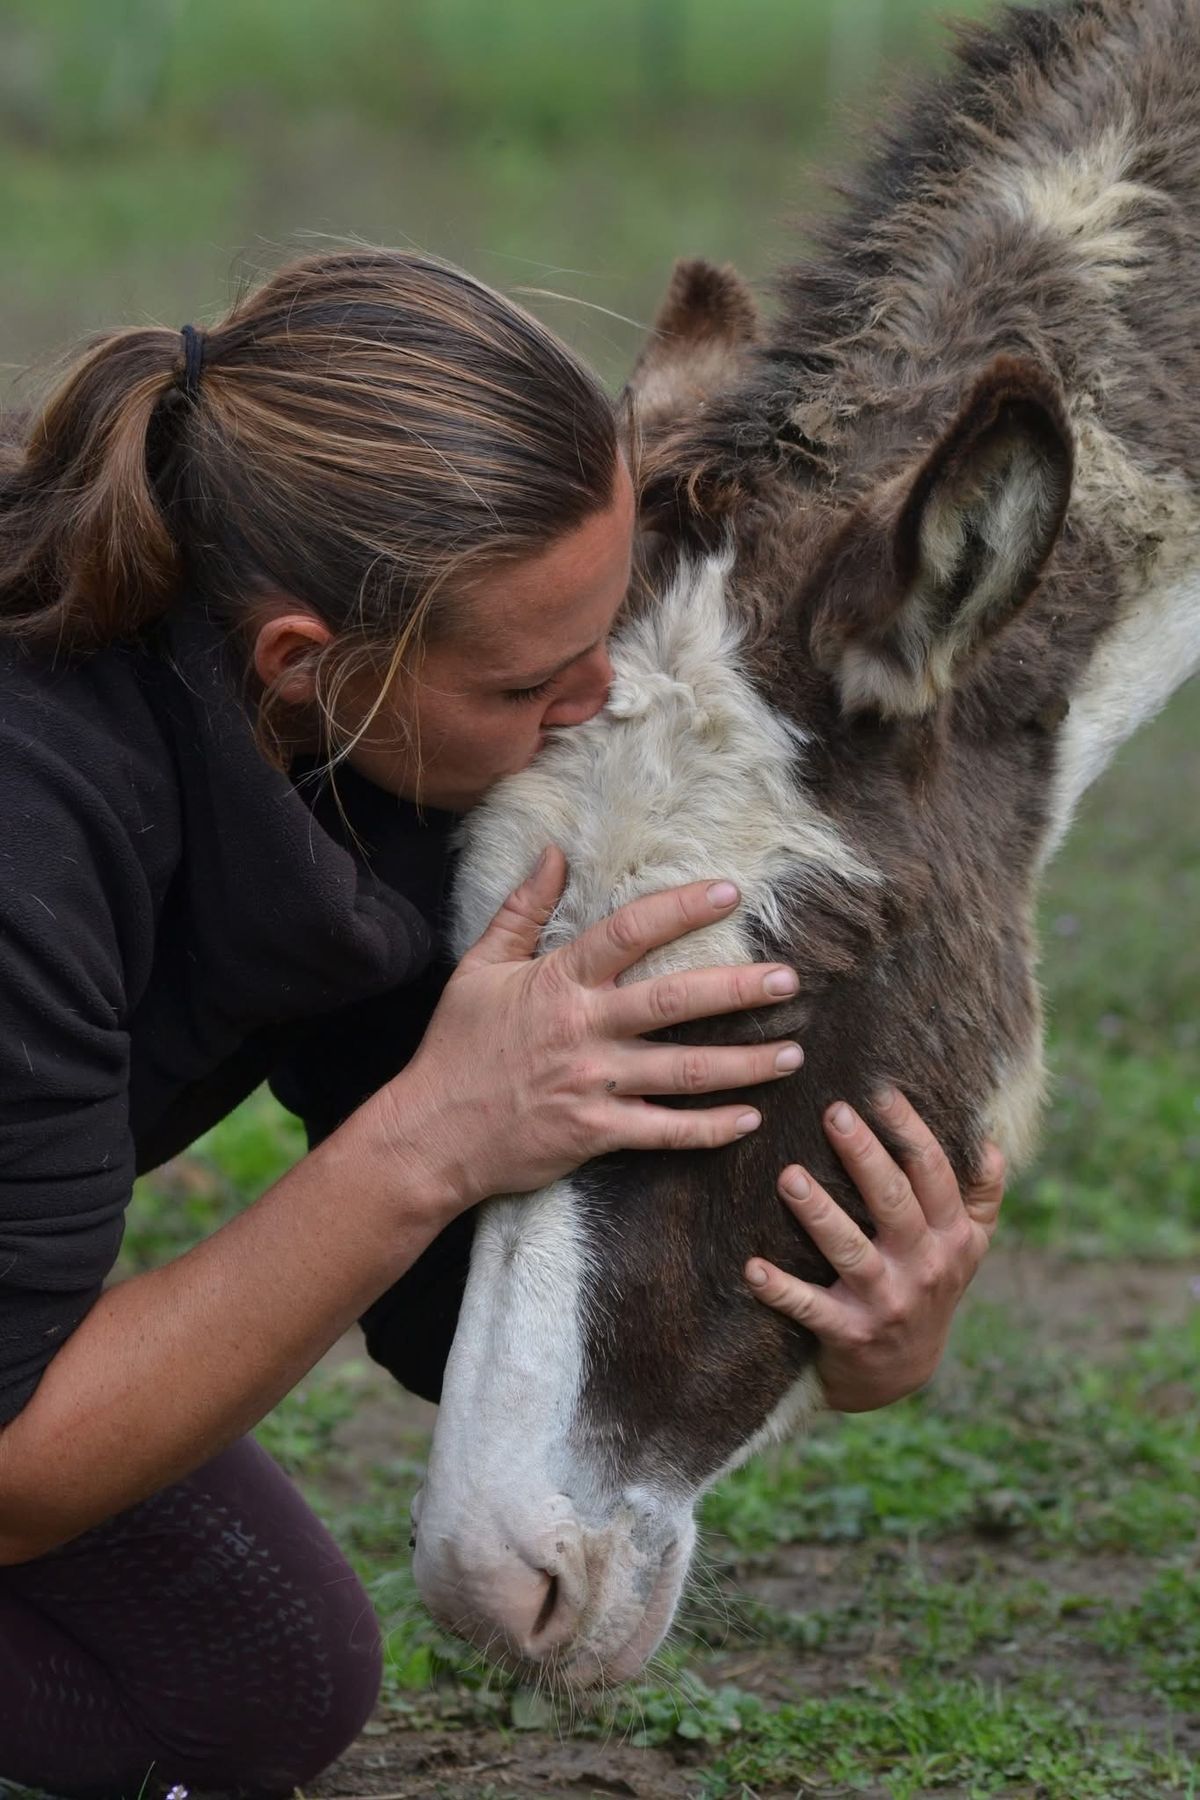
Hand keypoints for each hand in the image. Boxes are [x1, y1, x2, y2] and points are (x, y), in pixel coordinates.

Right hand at [389, 846, 804, 1212]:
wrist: (429, 1135)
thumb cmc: (456, 1048)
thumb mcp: (479, 969)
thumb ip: (522, 910)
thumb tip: (553, 852)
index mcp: (558, 982)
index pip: (629, 932)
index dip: (682, 908)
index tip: (730, 892)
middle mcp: (583, 1029)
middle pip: (674, 1001)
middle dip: (738, 990)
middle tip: (788, 981)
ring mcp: (593, 1084)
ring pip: (684, 1072)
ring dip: (745, 1063)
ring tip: (794, 1052)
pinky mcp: (596, 1133)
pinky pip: (665, 1131)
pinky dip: (710, 1129)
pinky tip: (750, 1118)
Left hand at [744, 1087, 1004, 1411]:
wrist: (901, 1371)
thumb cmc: (928, 1284)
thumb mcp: (967, 1245)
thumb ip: (982, 1194)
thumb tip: (987, 1138)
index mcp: (954, 1236)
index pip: (934, 1173)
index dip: (910, 1131)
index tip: (880, 1091)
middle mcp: (925, 1266)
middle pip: (894, 1202)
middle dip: (863, 1155)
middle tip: (832, 1112)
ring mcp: (887, 1302)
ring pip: (851, 1251)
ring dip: (819, 1214)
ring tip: (788, 1178)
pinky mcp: (850, 1334)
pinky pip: (810, 1308)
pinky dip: (780, 1290)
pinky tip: (752, 1267)